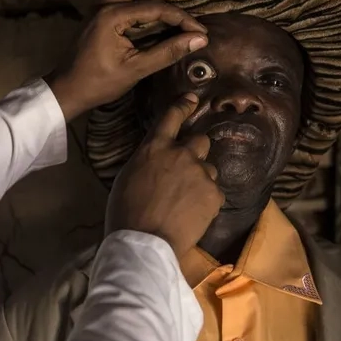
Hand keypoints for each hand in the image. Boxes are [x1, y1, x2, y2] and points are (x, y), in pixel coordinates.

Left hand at [47, 0, 207, 120]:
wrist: (67, 89)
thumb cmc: (98, 82)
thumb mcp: (135, 70)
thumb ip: (167, 52)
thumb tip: (199, 39)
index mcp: (112, 14)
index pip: (156, 6)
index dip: (182, 17)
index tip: (200, 29)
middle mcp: (105, 1)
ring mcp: (101, 4)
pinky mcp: (102, 11)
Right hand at [104, 93, 224, 256]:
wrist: (145, 241)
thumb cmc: (125, 212)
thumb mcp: (128, 177)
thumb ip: (147, 162)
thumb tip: (157, 161)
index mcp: (154, 148)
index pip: (172, 117)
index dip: (183, 105)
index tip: (193, 98)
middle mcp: (180, 154)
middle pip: (201, 140)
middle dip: (197, 152)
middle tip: (188, 170)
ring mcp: (200, 173)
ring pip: (209, 169)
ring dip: (201, 180)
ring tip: (187, 202)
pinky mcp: (214, 194)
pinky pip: (214, 193)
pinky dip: (206, 202)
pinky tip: (193, 216)